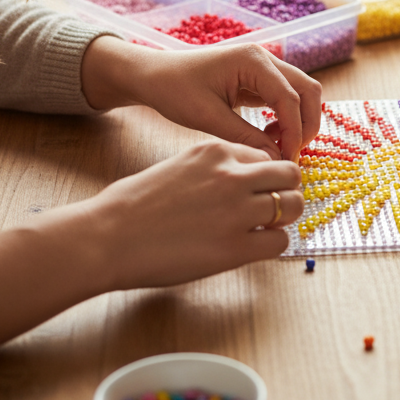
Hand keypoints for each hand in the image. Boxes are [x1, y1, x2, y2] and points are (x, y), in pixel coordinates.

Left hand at [81, 37, 321, 161]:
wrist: (153, 76)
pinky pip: (285, 98)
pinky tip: (267, 136)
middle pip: (307, 90)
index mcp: (252, 61)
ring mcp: (263, 67)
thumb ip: (245, 137)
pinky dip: (285, 118)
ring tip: (278, 146)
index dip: (294, 132)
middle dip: (306, 124)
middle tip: (292, 154)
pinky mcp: (258, 79)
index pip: (290, 98)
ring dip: (298, 121)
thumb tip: (275, 160)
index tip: (287, 159)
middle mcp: (264, 59)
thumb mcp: (207, 118)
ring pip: (301, 93)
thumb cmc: (174, 90)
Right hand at [86, 140, 304, 290]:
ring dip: (284, 219)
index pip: (265, 156)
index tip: (258, 191)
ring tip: (265, 229)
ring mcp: (237, 210)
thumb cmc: (132, 206)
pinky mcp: (235, 247)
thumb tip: (237, 183)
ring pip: (292, 206)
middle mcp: (232, 175)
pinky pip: (279, 242)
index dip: (265, 176)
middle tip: (274, 208)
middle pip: (290, 174)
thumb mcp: (177, 166)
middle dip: (287, 190)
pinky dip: (272, 245)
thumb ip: (212, 170)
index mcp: (215, 151)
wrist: (107, 236)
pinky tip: (252, 248)